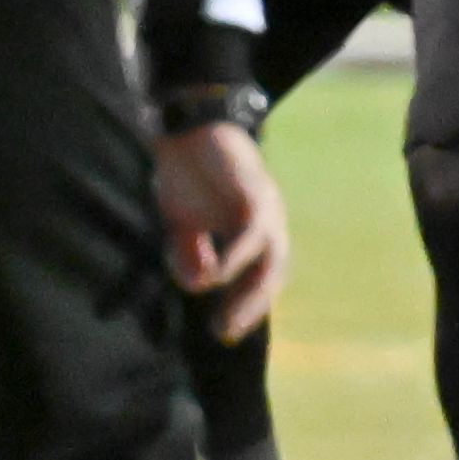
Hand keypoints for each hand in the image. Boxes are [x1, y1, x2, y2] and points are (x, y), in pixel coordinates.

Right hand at [154, 124, 288, 342]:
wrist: (188, 127)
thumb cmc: (187, 175)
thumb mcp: (184, 224)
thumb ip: (191, 254)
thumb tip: (200, 284)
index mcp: (254, 231)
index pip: (262, 277)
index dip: (246, 306)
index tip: (222, 332)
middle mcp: (268, 222)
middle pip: (274, 274)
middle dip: (251, 307)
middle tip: (224, 333)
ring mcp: (265, 207)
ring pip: (272, 258)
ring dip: (250, 292)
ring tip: (223, 317)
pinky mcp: (255, 192)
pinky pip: (253, 231)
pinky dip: (237, 257)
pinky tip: (216, 276)